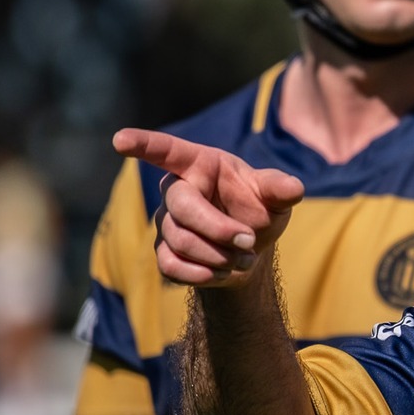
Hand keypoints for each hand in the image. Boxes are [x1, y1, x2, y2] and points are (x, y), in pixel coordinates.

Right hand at [112, 128, 305, 287]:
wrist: (249, 251)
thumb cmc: (258, 210)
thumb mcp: (274, 197)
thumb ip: (279, 189)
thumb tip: (294, 188)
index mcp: (199, 165)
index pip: (167, 151)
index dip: (143, 144)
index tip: (119, 140)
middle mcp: (175, 191)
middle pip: (181, 209)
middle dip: (217, 229)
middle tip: (249, 241)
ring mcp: (165, 223)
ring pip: (179, 241)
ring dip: (218, 255)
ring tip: (245, 258)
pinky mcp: (164, 253)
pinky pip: (171, 266)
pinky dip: (202, 274)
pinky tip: (222, 273)